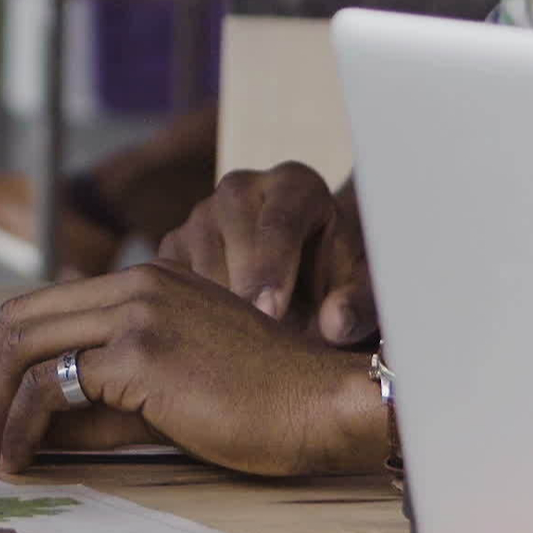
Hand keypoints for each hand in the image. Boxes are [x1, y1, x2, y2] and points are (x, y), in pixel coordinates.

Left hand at [0, 261, 388, 477]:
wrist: (323, 403)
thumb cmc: (263, 400)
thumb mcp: (173, 382)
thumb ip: (108, 391)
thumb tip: (42, 422)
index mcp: (147, 280)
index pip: (46, 304)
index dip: (11, 355)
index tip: (2, 402)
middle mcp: (137, 284)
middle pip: (22, 317)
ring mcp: (137, 313)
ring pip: (28, 346)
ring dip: (1, 406)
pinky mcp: (142, 355)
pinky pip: (55, 386)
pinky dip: (25, 424)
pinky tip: (23, 455)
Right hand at [154, 162, 374, 346]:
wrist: (312, 278)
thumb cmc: (343, 282)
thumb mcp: (365, 292)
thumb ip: (359, 306)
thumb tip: (334, 324)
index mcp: (296, 186)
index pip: (280, 219)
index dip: (273, 266)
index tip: (270, 313)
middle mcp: (242, 189)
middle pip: (228, 228)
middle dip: (239, 285)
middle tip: (250, 338)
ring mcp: (202, 214)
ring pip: (194, 253)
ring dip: (211, 301)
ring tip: (237, 347)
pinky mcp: (175, 244)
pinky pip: (168, 276)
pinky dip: (183, 308)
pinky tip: (209, 342)